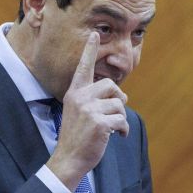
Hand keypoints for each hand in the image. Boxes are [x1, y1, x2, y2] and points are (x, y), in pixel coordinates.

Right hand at [47, 32, 129, 189]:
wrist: (68, 159)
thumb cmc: (77, 137)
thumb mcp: (80, 113)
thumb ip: (95, 100)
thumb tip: (121, 94)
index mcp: (74, 93)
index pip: (84, 67)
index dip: (90, 50)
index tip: (95, 34)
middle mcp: (80, 97)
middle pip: (112, 85)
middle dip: (118, 99)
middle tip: (114, 114)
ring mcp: (89, 109)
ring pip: (119, 103)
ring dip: (121, 118)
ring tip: (113, 128)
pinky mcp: (99, 122)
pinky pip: (122, 119)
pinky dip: (123, 130)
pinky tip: (117, 137)